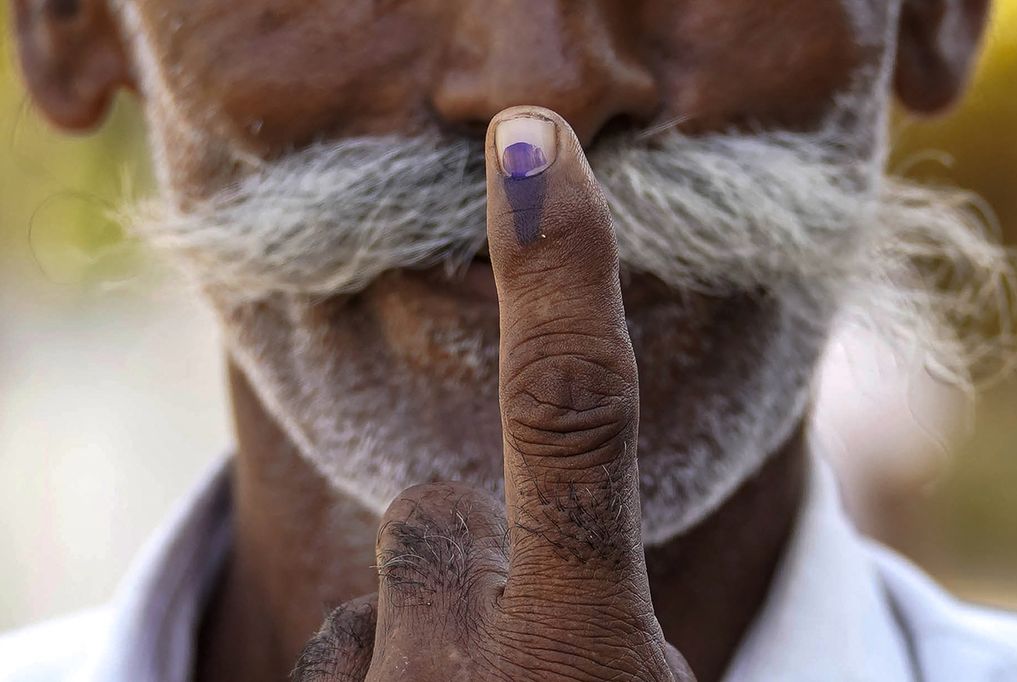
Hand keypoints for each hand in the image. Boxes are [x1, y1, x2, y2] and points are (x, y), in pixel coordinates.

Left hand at [293, 107, 693, 681]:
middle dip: (471, 554)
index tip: (535, 149)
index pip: (571, 423)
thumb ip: (599, 595)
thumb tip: (558, 523)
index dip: (557, 275)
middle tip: (514, 646)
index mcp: (583, 657)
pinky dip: (373, 681)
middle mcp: (469, 676)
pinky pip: (329, 661)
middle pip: (432, 517)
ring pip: (372, 604)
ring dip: (419, 639)